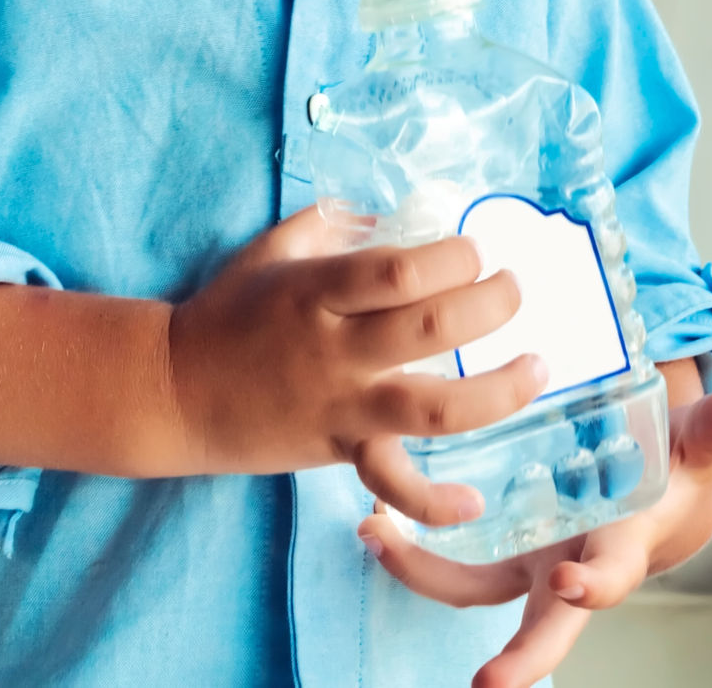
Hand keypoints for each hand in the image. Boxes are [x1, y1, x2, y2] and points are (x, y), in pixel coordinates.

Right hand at [166, 205, 546, 523]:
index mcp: (317, 290)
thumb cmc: (227, 312)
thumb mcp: (271, 250)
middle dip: (490, 304)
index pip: (400, 271)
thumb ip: (330, 223)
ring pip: (432, 408)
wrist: (174, 392)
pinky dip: (435, 502)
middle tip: (514, 288)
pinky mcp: (341, 450)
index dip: (452, 258)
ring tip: (537, 367)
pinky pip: (393, 483)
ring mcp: (341, 405)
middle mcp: (334, 349)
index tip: (475, 249)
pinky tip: (476, 500)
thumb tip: (386, 208)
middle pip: (431, 330)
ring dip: (497, 392)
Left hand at [357, 369, 711, 687]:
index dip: (594, 585)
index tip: (570, 584)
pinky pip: (450, 559)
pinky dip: (410, 544)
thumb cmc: (676, 461)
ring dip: (422, 571)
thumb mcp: (699, 439)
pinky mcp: (498, 546)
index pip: (610, 578)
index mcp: (621, 548)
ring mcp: (530, 564)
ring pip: (473, 588)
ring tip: (376, 534)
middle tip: (488, 687)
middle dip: (518, 661)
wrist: (652, 482)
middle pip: (543, 630)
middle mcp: (572, 569)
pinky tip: (372, 517)